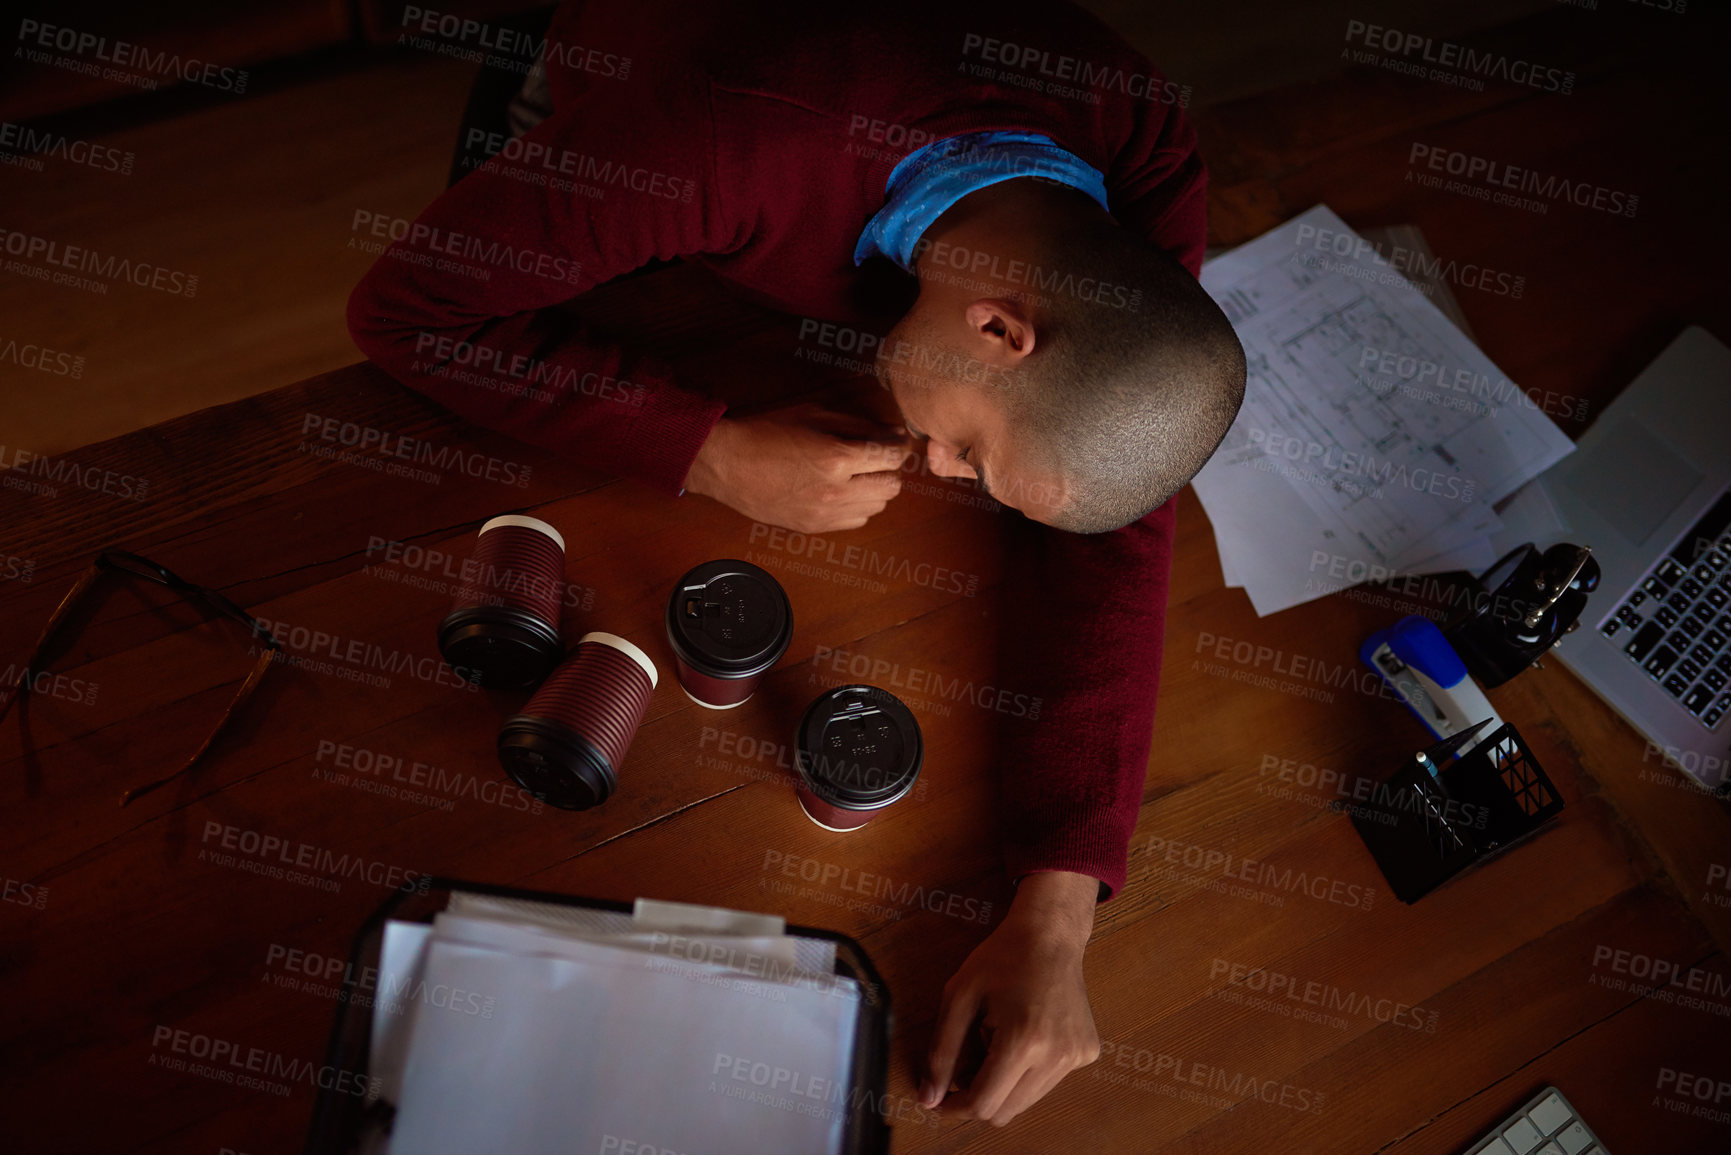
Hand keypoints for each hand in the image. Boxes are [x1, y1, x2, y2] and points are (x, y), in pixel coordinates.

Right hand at [682, 404, 913, 532]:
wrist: (727, 465)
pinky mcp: (814, 527)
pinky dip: (859, 506)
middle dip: (890, 469)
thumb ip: (859, 425)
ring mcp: (825, 514)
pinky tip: (842, 491)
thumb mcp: (814, 416)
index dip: (898, 446)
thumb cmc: (766, 433)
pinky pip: (857, 521)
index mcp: (836, 459)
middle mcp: (835, 492)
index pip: (892, 457)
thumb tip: (894, 434)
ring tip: (857, 474)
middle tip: (876, 457)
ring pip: (878, 507)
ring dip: (875, 489)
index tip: (894, 441)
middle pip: (892, 487)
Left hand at [922, 870, 1100, 1126]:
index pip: (984, 1103)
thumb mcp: (959, 997)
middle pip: (1006, 1111)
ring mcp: (1076, 1056)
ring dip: (1003, 1086)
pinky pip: (1047, 1083)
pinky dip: (1027, 1073)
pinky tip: (1023, 1037)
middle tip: (964, 1068)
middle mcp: (1056, 1055)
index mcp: (1023, 1041)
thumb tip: (927, 1098)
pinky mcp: (1086, 1053)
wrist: (1050, 934)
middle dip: (978, 1097)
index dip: (955, 1107)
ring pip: (1027, 1102)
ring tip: (996, 1043)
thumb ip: (941, 1051)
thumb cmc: (1001, 958)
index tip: (939, 1099)